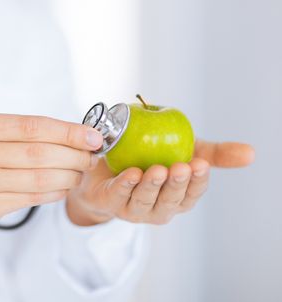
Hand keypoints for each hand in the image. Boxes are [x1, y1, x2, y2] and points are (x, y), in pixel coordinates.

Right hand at [0, 113, 102, 241]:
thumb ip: (16, 131)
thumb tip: (69, 134)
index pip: (33, 126)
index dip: (68, 131)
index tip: (93, 136)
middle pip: (40, 153)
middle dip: (74, 155)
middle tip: (91, 156)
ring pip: (40, 178)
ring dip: (69, 175)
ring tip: (80, 172)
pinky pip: (32, 198)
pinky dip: (55, 192)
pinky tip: (63, 186)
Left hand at [66, 140, 254, 225]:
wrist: (108, 162)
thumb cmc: (152, 158)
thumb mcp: (185, 150)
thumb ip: (214, 153)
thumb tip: (251, 153)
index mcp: (179, 197)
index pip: (193, 193)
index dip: (197, 181)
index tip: (201, 164)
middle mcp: (159, 208)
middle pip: (170, 201)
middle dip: (177, 185)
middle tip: (181, 167)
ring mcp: (134, 209)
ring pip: (145, 201)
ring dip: (152, 186)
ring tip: (157, 170)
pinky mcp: (110, 202)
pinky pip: (118, 195)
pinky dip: (125, 185)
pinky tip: (131, 173)